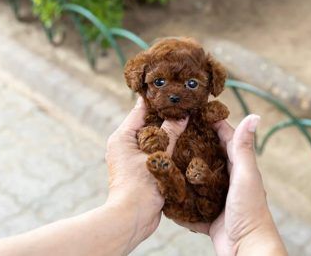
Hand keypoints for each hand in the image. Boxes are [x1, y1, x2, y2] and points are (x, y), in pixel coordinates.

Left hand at [104, 96, 187, 252]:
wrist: (132, 218)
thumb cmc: (139, 188)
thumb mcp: (158, 156)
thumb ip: (170, 134)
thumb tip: (182, 115)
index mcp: (122, 137)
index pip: (140, 110)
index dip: (157, 100)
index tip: (173, 91)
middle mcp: (124, 144)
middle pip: (147, 123)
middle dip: (166, 116)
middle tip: (185, 106)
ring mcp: (132, 157)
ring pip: (152, 138)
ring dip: (167, 132)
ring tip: (187, 121)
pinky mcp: (141, 168)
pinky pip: (155, 151)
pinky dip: (166, 146)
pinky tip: (183, 142)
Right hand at [176, 115, 286, 255]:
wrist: (246, 248)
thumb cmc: (250, 210)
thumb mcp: (245, 175)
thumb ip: (244, 148)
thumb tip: (254, 115)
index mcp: (239, 166)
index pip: (226, 137)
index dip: (213, 122)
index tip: (196, 110)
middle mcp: (228, 178)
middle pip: (208, 154)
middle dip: (194, 142)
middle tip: (175, 130)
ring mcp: (216, 196)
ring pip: (196, 177)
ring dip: (184, 168)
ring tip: (166, 155)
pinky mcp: (208, 212)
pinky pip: (191, 201)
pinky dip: (181, 195)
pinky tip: (167, 188)